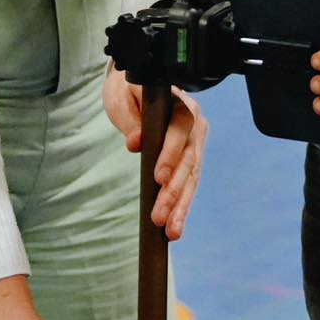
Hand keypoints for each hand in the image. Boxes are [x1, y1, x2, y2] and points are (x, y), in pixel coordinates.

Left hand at [103, 64, 208, 239]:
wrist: (137, 87)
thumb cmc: (129, 90)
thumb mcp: (123, 97)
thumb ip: (130, 119)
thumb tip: (135, 143)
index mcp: (182, 103)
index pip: (180, 131)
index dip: (171, 155)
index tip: (158, 178)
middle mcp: (195, 124)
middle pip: (188, 161)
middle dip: (174, 191)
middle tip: (160, 217)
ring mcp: (196, 143)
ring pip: (191, 178)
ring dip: (181, 206)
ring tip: (172, 231)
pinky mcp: (191, 159)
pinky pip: (189, 184)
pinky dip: (182, 206)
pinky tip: (176, 226)